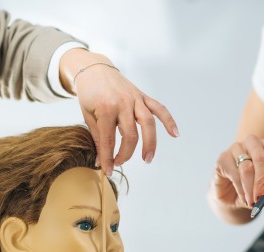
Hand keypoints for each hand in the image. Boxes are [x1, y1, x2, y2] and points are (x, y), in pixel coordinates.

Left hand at [61, 49, 178, 176]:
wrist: (94, 69)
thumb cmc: (90, 93)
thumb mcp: (88, 116)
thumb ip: (98, 137)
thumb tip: (102, 159)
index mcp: (106, 109)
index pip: (109, 140)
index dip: (108, 158)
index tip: (108, 170)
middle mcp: (123, 103)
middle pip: (131, 135)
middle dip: (126, 154)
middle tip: (119, 163)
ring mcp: (135, 99)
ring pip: (148, 124)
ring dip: (150, 143)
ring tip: (148, 159)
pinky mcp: (143, 96)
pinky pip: (159, 109)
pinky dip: (169, 121)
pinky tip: (175, 134)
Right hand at [211, 135, 263, 209]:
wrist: (231, 195)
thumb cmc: (253, 188)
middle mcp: (252, 143)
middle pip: (260, 159)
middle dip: (261, 181)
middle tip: (261, 197)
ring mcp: (236, 148)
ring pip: (246, 168)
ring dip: (250, 188)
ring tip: (252, 201)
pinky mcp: (223, 158)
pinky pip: (234, 174)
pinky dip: (240, 189)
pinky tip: (243, 197)